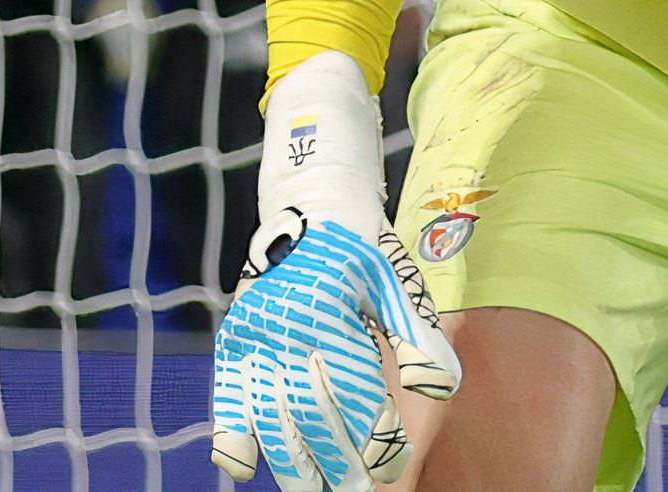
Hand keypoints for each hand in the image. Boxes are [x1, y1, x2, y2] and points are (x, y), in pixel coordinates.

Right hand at [211, 210, 457, 489]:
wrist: (309, 201)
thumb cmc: (364, 248)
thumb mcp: (398, 282)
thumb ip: (420, 338)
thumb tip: (441, 391)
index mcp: (329, 313)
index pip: (355, 395)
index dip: (376, 438)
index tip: (393, 467)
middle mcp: (284, 328)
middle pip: (311, 414)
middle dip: (337, 463)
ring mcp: (253, 336)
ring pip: (269, 416)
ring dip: (290, 463)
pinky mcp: (232, 340)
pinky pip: (226, 397)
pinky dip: (231, 435)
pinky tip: (245, 469)